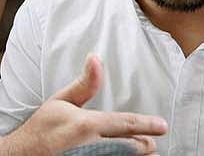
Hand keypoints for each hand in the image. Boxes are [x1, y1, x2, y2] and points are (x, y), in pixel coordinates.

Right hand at [0, 55, 167, 155]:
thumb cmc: (41, 131)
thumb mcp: (60, 102)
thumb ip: (85, 84)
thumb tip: (96, 58)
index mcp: (86, 126)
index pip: (127, 124)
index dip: (149, 125)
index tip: (163, 126)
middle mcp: (92, 147)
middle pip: (136, 147)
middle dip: (145, 143)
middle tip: (147, 140)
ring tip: (139, 151)